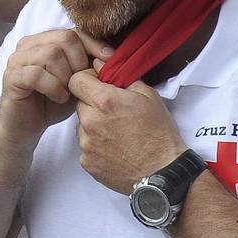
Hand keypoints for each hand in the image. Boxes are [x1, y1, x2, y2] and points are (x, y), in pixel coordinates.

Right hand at [0, 28, 112, 147]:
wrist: (27, 127)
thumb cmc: (53, 103)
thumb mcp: (77, 82)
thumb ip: (89, 66)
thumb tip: (112, 56)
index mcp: (45, 40)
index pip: (75, 31)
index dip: (95, 45)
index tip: (109, 61)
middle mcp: (29, 44)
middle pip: (65, 38)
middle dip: (79, 62)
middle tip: (80, 84)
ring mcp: (17, 59)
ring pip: (51, 54)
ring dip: (66, 76)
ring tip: (68, 92)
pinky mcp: (11, 77)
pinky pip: (36, 74)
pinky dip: (53, 87)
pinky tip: (58, 98)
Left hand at [68, 64, 186, 193]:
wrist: (162, 172)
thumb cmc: (159, 134)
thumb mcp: (148, 95)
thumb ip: (121, 76)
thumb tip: (101, 65)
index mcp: (103, 101)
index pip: (76, 80)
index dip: (87, 79)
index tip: (99, 84)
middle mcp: (89, 122)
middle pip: (79, 103)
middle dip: (93, 103)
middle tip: (114, 112)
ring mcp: (86, 144)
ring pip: (82, 126)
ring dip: (94, 125)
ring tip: (118, 133)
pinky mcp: (87, 162)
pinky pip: (86, 146)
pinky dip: (97, 145)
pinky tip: (116, 149)